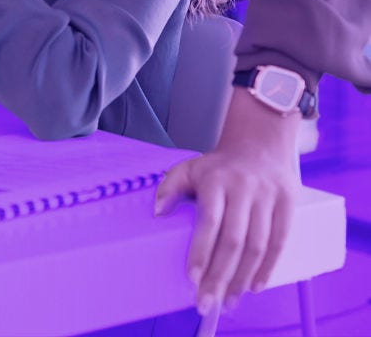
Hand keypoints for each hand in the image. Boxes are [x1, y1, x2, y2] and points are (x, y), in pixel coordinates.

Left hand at [154, 88, 301, 313]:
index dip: (201, 252)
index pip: (210, 222)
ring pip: (258, 246)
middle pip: (234, 241)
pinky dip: (269, 268)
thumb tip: (157, 212)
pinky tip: (256, 286)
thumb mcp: (189, 167)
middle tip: (207, 303)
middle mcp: (244, 189)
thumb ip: (170, 187)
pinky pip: (280, 242)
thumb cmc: (218, 165)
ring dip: (243, 278)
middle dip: (220, 275)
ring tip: (230, 301)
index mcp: (216, 181)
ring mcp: (269, 198)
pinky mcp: (289, 205)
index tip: (191, 279)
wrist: (260, 143)